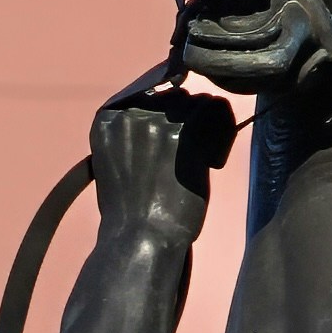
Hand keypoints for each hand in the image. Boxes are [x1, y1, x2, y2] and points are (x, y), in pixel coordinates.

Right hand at [90, 87, 233, 248]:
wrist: (139, 240)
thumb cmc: (130, 213)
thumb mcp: (120, 162)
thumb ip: (137, 134)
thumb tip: (168, 118)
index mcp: (108, 117)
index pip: (150, 92)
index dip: (169, 116)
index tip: (173, 145)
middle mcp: (131, 109)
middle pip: (176, 96)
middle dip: (188, 124)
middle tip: (189, 159)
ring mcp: (159, 117)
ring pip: (199, 102)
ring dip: (206, 130)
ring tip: (202, 163)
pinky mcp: (186, 128)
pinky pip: (219, 109)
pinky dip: (223, 133)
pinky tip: (212, 163)